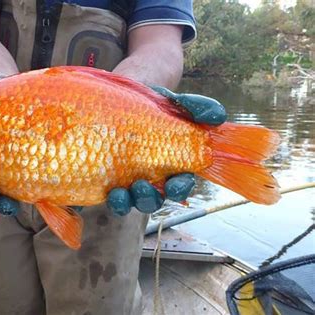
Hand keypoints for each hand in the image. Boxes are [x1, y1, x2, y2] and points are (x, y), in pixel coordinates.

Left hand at [106, 86, 226, 215]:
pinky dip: (114, 200)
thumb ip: (197, 108)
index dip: (180, 188)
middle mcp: (151, 178)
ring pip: (134, 202)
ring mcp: (129, 182)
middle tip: (142, 186)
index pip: (181, 184)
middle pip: (156, 199)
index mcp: (171, 166)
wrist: (119, 101)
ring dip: (130, 201)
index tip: (174, 184)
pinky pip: (114, 199)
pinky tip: (110, 192)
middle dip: (151, 198)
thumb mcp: (174, 102)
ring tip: (123, 191)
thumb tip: (217, 117)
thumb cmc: (152, 106)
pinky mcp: (110, 181)